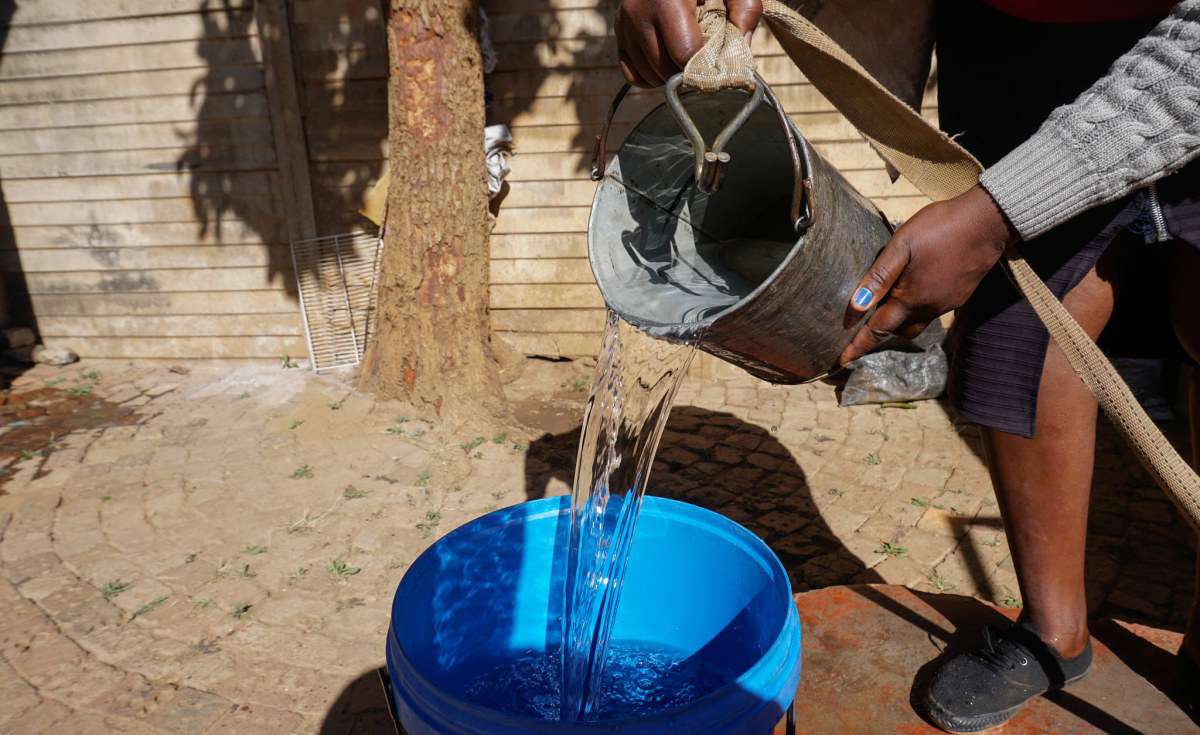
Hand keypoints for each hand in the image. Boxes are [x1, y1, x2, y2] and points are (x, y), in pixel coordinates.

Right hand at [615, 0, 762, 86]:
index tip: (718, 62)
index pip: (685, 54)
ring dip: (670, 77)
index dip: (705, 65)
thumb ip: (745, 9)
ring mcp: (625, 24)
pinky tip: (667, 63)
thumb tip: (742, 51)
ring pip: (648, 75)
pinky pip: (631, 73)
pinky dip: (650, 76)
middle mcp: (639, 14)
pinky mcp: (618, 31)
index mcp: (667, 2)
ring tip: (686, 58)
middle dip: (688, 73)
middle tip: (704, 62)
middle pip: (666, 69)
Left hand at [839, 185, 1018, 364]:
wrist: (988, 222)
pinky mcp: (959, 295)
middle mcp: (930, 308)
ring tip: (889, 298)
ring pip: (917, 322)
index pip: (878, 330)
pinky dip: (918, 306)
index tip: (843, 361)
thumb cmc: (940, 229)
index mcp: (912, 300)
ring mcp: (947, 303)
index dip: (859, 345)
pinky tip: (915, 284)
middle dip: (881, 330)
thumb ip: (878, 277)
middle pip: (899, 330)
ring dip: (900, 317)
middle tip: (865, 320)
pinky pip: (932, 310)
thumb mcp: (901, 247)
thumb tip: (856, 306)